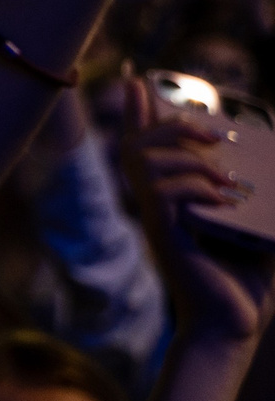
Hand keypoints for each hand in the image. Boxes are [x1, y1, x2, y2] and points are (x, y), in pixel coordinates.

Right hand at [122, 73, 274, 345]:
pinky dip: (196, 186)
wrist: (234, 324)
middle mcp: (157, 205)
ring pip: (143, 161)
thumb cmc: (246, 281)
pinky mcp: (163, 235)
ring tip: (225, 174)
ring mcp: (157, 219)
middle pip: (137, 144)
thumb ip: (263, 196)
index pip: (145, 145)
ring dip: (187, 156)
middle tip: (211, 133)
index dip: (141, 110)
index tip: (137, 76)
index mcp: (173, 199)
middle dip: (168, 124)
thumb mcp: (260, 225)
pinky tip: (224, 199)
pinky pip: (163, 192)